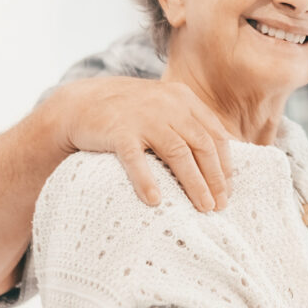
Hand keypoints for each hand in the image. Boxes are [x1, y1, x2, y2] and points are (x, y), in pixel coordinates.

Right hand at [48, 77, 231, 211]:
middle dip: (215, 178)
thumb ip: (189, 125)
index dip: (225, 165)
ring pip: (178, 153)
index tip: (228, 190)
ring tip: (203, 207)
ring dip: (194, 183)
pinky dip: (147, 180)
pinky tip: (155, 201)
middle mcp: (168, 105)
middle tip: (220, 205)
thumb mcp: (164, 108)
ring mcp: (143, 117)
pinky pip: (136, 159)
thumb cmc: (129, 113)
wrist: (80, 103)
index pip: (215, 135)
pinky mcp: (118, 132)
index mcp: (184, 100)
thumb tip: (219, 161)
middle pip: (202, 145)